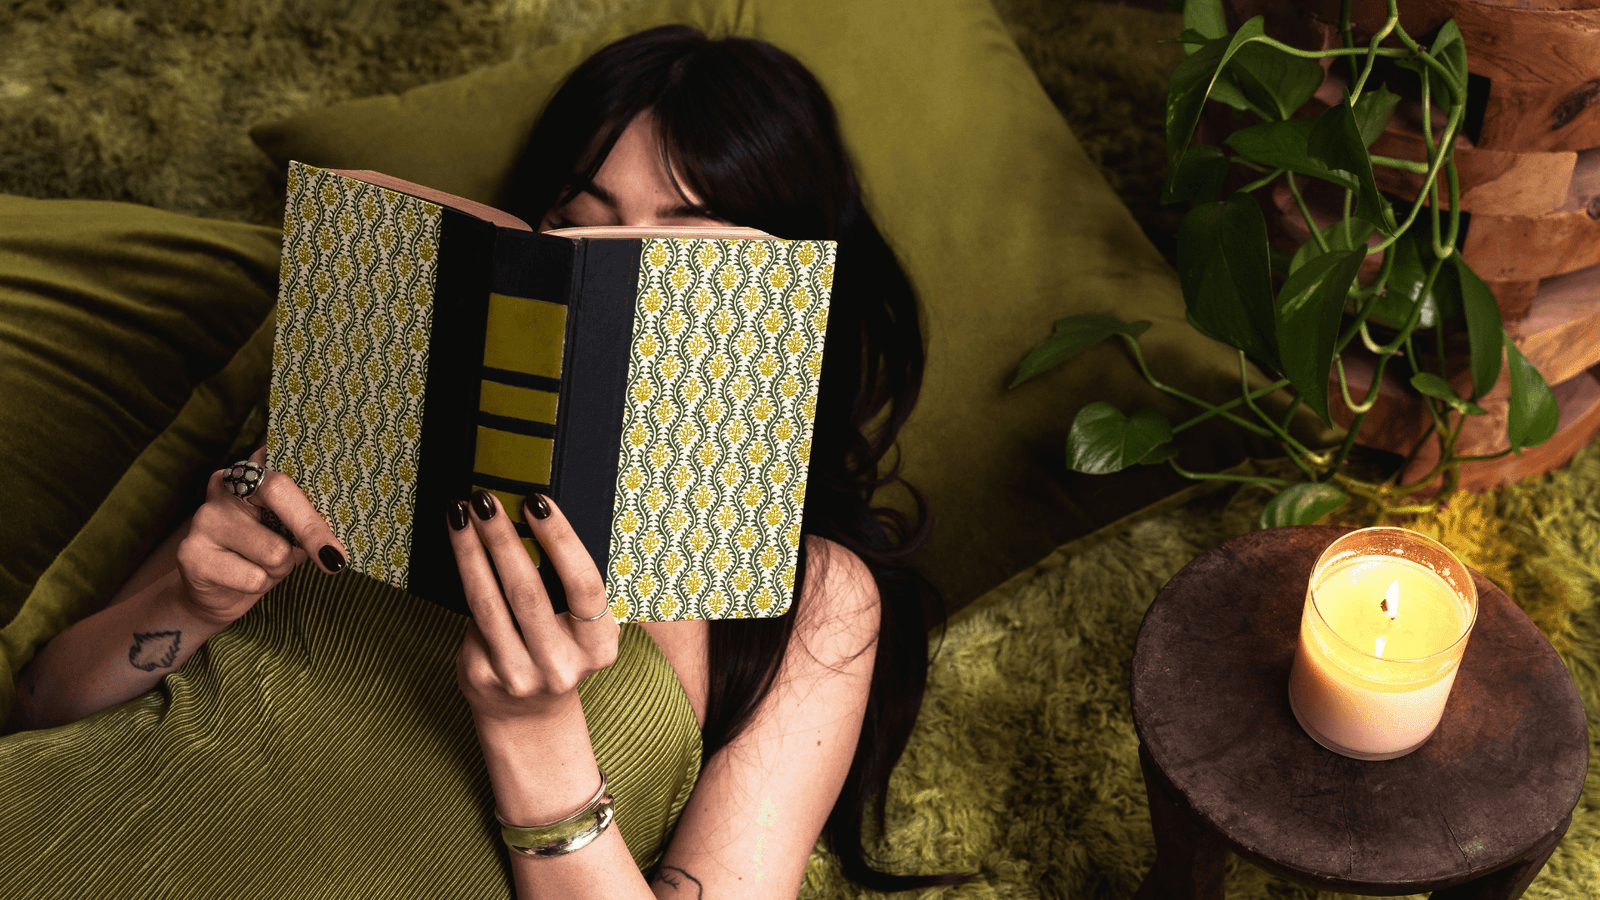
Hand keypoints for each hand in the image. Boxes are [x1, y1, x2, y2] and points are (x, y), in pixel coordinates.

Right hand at [175, 447, 347, 625]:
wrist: (216, 595)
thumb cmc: (263, 556)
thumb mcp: (292, 532)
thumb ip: (310, 522)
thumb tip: (337, 543)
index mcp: (252, 470)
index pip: (286, 461)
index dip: (313, 475)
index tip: (340, 499)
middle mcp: (225, 483)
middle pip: (280, 491)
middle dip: (313, 529)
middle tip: (335, 559)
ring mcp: (205, 515)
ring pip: (274, 549)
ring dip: (280, 567)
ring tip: (262, 565)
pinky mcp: (190, 552)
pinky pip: (254, 577)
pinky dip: (259, 585)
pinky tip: (239, 578)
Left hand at [449, 490, 619, 728]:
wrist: (529, 714)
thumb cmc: (558, 649)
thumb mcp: (580, 627)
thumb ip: (564, 586)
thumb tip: (529, 517)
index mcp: (598, 647)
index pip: (584, 586)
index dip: (560, 541)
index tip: (537, 502)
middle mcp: (561, 666)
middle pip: (528, 592)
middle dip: (503, 539)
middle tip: (485, 499)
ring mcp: (518, 676)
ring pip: (487, 602)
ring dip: (469, 551)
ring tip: (459, 513)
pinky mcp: (482, 677)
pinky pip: (471, 618)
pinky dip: (466, 579)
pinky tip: (461, 550)